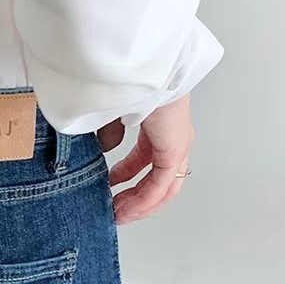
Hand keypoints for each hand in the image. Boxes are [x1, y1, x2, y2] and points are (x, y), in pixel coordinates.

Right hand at [98, 94, 194, 224]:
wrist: (140, 67)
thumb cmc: (127, 81)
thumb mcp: (112, 113)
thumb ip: (109, 132)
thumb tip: (107, 147)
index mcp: (161, 127)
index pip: (149, 163)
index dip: (129, 180)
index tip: (111, 191)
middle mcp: (174, 139)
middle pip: (160, 182)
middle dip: (135, 200)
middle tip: (115, 211)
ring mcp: (177, 146)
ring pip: (163, 189)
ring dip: (140, 206)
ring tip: (119, 216)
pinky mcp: (174, 151)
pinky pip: (161, 186)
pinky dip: (144, 201)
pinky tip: (127, 209)